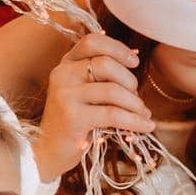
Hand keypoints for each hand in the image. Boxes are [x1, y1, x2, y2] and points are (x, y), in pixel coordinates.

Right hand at [36, 32, 154, 177]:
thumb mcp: (83, 93)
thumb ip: (101, 76)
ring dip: (135, 104)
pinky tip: (146, 126)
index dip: (118, 48)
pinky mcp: (73, 117)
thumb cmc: (73, 123)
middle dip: (130, 81)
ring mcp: (65, 95)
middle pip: (106, 64)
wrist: (48, 152)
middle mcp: (62, 75)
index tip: (134, 62)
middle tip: (137, 100)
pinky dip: (135, 121)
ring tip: (143, 115)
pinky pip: (113, 114)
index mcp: (66, 64)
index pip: (92, 42)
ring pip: (113, 90)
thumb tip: (134, 58)